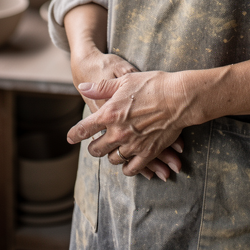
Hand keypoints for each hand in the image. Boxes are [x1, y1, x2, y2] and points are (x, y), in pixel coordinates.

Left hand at [67, 69, 184, 178]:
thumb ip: (101, 88)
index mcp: (109, 114)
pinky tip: (128, 162)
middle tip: (96, 144)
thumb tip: (83, 88)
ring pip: (113, 160)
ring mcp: (132, 145)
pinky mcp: (147, 153)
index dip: (74, 134)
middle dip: (94, 147)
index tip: (70, 138)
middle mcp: (117, 133)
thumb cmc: (152, 84)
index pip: (84, 129)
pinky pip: (131, 169)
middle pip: (96, 150)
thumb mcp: (124, 80)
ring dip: (111, 156)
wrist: (178, 97)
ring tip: (114, 150)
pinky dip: (128, 168)